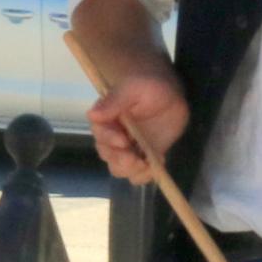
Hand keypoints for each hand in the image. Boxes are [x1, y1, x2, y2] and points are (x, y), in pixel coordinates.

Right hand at [87, 59, 188, 187]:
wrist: (168, 93)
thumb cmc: (148, 86)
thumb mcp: (133, 88)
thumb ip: (115, 100)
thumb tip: (93, 113)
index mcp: (106, 120)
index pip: (100, 134)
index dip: (109, 139)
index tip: (123, 140)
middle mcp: (112, 138)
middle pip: (108, 156)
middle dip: (120, 159)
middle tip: (136, 158)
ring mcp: (128, 150)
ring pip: (119, 169)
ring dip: (131, 170)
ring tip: (146, 164)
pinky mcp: (143, 158)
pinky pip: (138, 175)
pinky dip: (145, 175)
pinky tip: (156, 165)